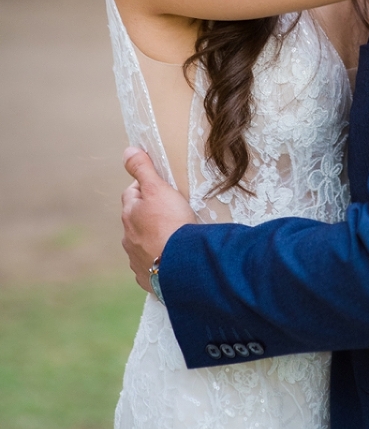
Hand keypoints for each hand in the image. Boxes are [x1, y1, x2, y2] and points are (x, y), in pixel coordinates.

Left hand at [121, 147, 195, 291]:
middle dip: (147, 214)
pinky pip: (150, 265)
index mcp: (129, 214)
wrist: (181, 264)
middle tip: (169, 209)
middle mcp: (128, 237)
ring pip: (141, 243)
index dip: (145, 187)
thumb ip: (142, 169)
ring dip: (152, 237)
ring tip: (172, 235)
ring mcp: (136, 259)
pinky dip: (158, 259)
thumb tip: (127, 151)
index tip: (160, 186)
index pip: (132, 193)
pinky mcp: (147, 278)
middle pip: (135, 219)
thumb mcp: (157, 188)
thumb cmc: (171, 222)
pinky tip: (170, 257)